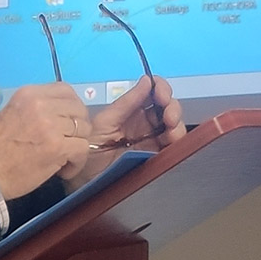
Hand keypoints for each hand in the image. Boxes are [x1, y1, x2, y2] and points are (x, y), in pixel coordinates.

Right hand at [0, 81, 90, 199]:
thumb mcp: (13, 114)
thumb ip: (37, 109)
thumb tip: (63, 114)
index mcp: (29, 94)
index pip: (66, 90)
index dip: (73, 107)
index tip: (68, 122)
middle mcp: (41, 105)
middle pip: (79, 109)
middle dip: (78, 128)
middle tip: (67, 143)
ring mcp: (50, 125)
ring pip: (84, 130)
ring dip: (77, 146)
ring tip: (63, 159)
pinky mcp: (57, 147)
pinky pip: (82, 149)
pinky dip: (77, 162)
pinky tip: (63, 170)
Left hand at [65, 74, 186, 190]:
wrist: (82, 179)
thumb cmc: (88, 149)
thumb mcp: (106, 122)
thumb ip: (127, 103)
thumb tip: (146, 80)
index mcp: (131, 111)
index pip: (152, 92)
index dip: (161, 89)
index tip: (162, 96)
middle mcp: (143, 124)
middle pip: (167, 108)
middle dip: (172, 108)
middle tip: (169, 118)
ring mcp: (151, 141)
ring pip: (173, 127)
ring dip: (177, 126)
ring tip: (171, 134)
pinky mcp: (155, 159)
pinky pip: (172, 148)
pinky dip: (178, 144)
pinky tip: (173, 144)